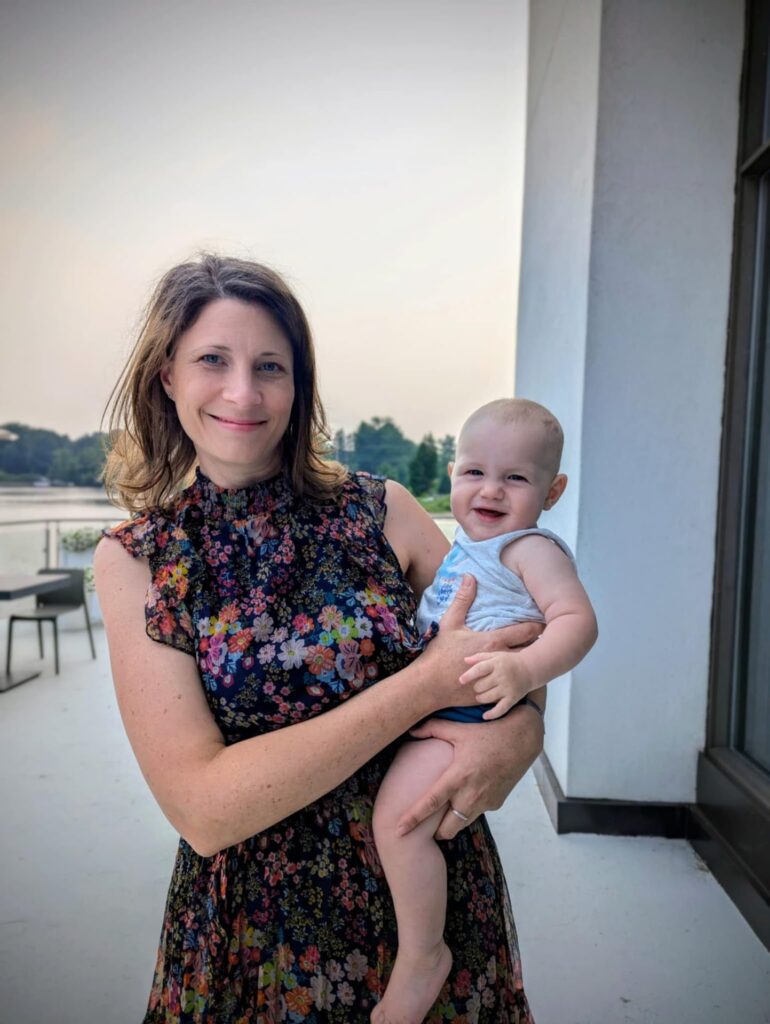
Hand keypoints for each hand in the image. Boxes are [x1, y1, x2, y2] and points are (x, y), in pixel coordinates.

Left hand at [396, 702, 544, 839]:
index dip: (413, 819)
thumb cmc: (489, 732)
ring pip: (462, 824)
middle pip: (448, 828)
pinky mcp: (497, 803)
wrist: (524, 738)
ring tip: (444, 814)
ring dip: (453, 822)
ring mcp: (486, 801)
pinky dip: (469, 809)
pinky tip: (468, 795)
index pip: (431, 803)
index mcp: (459, 776)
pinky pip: (477, 812)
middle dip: (436, 832)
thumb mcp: (460, 728)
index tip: (398, 830)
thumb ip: (433, 729)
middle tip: (427, 827)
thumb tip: (411, 729)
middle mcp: (472, 794)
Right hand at [419, 576, 544, 713]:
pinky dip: (522, 677)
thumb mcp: (450, 623)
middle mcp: (501, 659)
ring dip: (533, 660)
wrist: (431, 685)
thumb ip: (463, 600)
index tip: (545, 620)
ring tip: (541, 654)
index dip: (538, 625)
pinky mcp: (495, 691)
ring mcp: (499, 677)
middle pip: (531, 650)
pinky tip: (525, 674)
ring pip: (525, 668)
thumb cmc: (440, 654)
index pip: (525, 631)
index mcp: (493, 641)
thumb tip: (470, 577)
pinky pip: (516, 685)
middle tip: (549, 636)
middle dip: (540, 643)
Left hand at [459, 650, 533, 720]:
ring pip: (487, 698)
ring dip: (480, 698)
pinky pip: (501, 709)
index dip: (468, 676)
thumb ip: (480, 657)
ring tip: (481, 695)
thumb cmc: (508, 661)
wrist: (530, 668)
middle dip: (477, 688)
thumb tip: (465, 660)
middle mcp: (502, 676)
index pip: (479, 669)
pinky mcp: (513, 698)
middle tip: (480, 686)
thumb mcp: (495, 655)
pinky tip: (485, 715)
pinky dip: (492, 714)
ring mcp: (507, 688)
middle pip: (481, 686)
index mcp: (496, 664)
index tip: (461, 680)